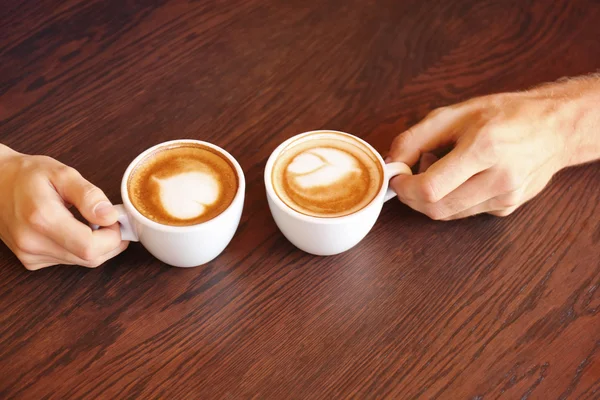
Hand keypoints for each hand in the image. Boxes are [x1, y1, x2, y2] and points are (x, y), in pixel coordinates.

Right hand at [0, 146, 128, 269]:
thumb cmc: (27, 175)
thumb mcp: (62, 173)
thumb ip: (89, 196)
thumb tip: (110, 216)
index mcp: (42, 219)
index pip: (90, 247)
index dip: (112, 237)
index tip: (115, 219)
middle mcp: (33, 243)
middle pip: (89, 259)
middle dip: (110, 242)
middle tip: (111, 220)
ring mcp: (30, 255)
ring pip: (81, 262)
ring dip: (97, 246)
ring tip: (92, 221)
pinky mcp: (30, 261)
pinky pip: (69, 261)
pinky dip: (80, 248)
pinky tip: (75, 229)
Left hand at [387, 87, 587, 219]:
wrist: (556, 127)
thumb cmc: (505, 115)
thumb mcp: (455, 113)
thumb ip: (415, 138)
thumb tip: (392, 164)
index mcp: (484, 148)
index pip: (431, 188)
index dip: (405, 188)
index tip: (397, 178)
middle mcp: (499, 178)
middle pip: (437, 209)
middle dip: (413, 198)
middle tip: (409, 179)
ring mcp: (506, 198)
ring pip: (449, 215)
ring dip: (432, 199)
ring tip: (441, 171)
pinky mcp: (508, 208)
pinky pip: (466, 213)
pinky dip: (453, 200)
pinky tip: (462, 179)